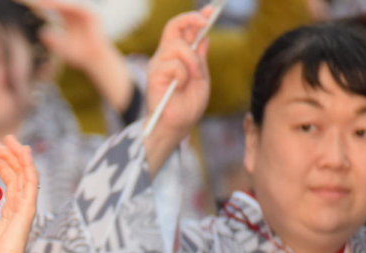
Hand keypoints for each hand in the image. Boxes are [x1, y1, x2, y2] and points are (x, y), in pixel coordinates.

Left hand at [0, 137, 38, 252]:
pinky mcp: (28, 208)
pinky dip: (27, 165)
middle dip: (8, 156)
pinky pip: (30, 181)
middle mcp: (21, 206)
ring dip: (17, 155)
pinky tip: (21, 151)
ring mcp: (26, 206)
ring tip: (7, 140)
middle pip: (17, 174)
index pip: (9, 181)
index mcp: (11, 211)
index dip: (1, 165)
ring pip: (25, 173)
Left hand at [37, 0, 113, 69]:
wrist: (94, 60)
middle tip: (35, 0)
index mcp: (69, 19)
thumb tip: (41, 32)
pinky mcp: (91, 14)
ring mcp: (84, 13)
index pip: (55, 8)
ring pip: (67, 3)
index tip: (32, 3)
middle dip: (49, 1)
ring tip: (42, 2)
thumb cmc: (79, 55)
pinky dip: (66, 5)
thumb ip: (52, 39)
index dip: (44, 5)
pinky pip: (77, 7)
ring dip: (55, 1)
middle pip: (61, 3)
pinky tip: (55, 4)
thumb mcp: (61, 47)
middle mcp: (76, 14)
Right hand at [144, 9, 211, 163]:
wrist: (177, 127)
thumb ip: (200, 59)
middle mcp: (165, 57)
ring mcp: (158, 65)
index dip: (196, 18)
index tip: (211, 10)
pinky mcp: (154, 75)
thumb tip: (204, 38)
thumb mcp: (201, 78)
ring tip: (194, 78)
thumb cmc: (187, 106)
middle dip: (191, 20)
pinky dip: (183, 75)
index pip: (183, 30)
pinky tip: (179, 87)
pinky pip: (174, 65)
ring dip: (192, 61)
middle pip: (173, 26)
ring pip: (178, 46)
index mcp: (177, 57)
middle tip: (206, 22)